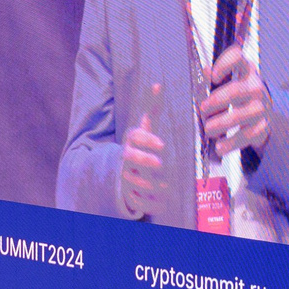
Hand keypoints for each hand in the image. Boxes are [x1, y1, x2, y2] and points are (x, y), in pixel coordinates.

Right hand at [119, 82, 165, 218]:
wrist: (120, 171)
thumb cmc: (140, 148)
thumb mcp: (144, 129)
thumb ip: (151, 109)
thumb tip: (158, 84)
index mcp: (130, 143)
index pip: (133, 138)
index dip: (146, 140)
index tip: (162, 144)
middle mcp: (124, 160)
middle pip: (129, 159)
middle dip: (144, 162)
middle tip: (161, 164)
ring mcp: (123, 178)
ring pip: (133, 181)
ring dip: (151, 185)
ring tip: (168, 186)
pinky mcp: (127, 195)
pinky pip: (136, 201)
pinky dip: (151, 204)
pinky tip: (164, 202)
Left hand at [199, 48, 271, 160]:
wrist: (260, 113)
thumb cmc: (238, 95)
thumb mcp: (228, 82)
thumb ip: (215, 77)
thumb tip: (205, 70)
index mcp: (246, 71)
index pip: (238, 59)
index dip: (225, 64)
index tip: (214, 75)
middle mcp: (256, 87)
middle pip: (236, 91)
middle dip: (216, 101)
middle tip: (203, 109)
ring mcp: (262, 107)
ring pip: (240, 115)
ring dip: (221, 124)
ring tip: (209, 130)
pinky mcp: (264, 126)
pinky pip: (247, 135)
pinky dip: (231, 143)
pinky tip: (220, 146)